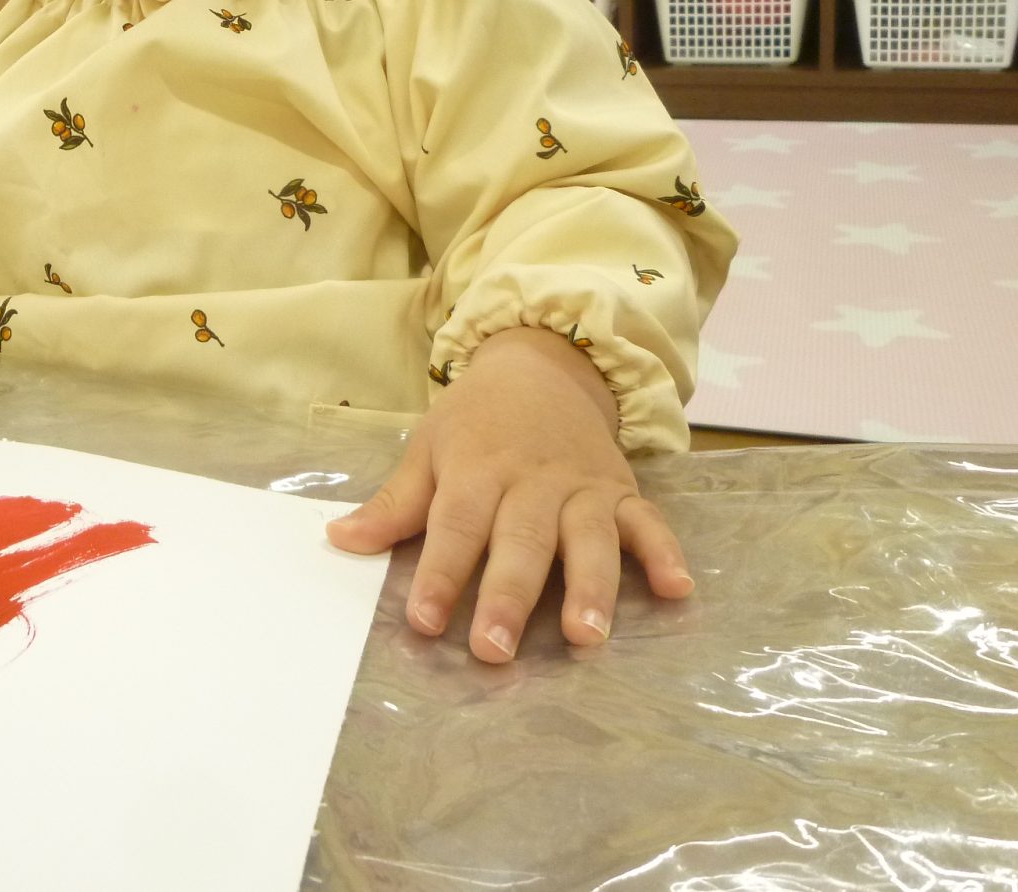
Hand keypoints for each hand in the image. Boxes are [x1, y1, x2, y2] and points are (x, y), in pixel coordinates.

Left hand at [325, 327, 692, 662]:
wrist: (543, 367)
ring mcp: (581, 488)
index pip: (455, 527)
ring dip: (589, 587)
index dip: (438, 574)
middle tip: (494, 649)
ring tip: (587, 636)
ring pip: (588, 539)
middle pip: (521, 542)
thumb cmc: (476, 422)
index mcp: (477, 471)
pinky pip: (648, 522)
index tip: (422, 621)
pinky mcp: (621, 491)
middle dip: (508, 596)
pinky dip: (664, 552)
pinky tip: (678, 589)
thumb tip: (339, 539)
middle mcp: (532, 482)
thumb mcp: (428, 449)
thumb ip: (394, 504)